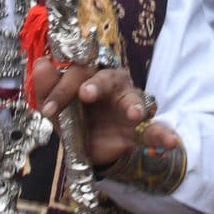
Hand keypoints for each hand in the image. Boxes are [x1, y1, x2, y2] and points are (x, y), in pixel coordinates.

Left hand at [26, 59, 158, 166]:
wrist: (90, 149)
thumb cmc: (75, 119)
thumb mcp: (58, 109)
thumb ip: (48, 89)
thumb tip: (41, 63)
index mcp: (91, 75)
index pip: (77, 73)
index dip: (61, 89)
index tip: (47, 110)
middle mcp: (114, 84)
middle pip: (107, 78)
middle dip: (97, 85)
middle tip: (86, 94)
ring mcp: (130, 104)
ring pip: (134, 98)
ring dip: (134, 105)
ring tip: (135, 114)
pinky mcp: (139, 128)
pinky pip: (153, 129)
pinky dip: (163, 134)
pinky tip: (172, 141)